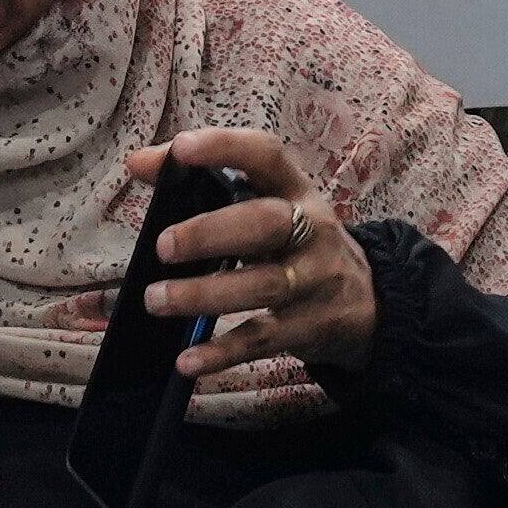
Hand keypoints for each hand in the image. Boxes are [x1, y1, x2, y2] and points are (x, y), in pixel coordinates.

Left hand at [133, 130, 374, 408]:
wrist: (368, 301)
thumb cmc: (296, 244)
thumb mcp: (267, 206)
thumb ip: (205, 181)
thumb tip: (139, 163)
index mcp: (295, 191)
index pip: (266, 156)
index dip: (226, 147)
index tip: (183, 148)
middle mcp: (311, 230)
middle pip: (266, 223)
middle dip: (211, 232)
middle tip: (163, 246)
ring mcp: (315, 280)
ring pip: (263, 286)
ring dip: (205, 295)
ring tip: (156, 299)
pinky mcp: (311, 326)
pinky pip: (263, 338)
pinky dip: (222, 351)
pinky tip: (187, 359)